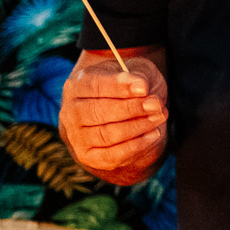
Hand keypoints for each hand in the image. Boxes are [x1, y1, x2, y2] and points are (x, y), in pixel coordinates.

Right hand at [58, 56, 167, 184]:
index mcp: (78, 85)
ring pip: (107, 134)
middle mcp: (70, 111)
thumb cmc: (129, 89)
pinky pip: (112, 155)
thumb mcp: (136, 73)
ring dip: (137, 127)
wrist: (122, 113)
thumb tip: (143, 88)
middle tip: (156, 105)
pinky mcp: (88, 156)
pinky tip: (154, 134)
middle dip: (132, 109)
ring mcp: (77, 136)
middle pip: (99, 112)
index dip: (120, 87)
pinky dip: (136, 146)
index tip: (144, 87)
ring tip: (159, 117)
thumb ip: (139, 77)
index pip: (95, 85)